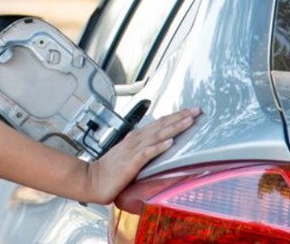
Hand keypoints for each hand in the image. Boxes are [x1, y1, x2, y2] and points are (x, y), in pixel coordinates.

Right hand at [84, 107, 201, 203]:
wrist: (92, 180)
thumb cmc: (109, 171)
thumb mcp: (128, 157)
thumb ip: (141, 151)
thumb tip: (157, 149)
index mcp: (135, 138)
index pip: (158, 124)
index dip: (174, 117)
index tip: (190, 112)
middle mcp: (135, 140)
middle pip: (161, 125)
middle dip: (180, 117)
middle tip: (197, 110)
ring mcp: (133, 150)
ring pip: (157, 135)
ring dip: (174, 127)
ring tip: (189, 121)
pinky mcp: (131, 163)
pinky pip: (147, 153)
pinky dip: (158, 147)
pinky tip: (169, 142)